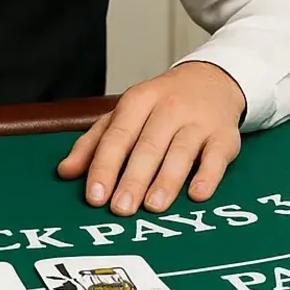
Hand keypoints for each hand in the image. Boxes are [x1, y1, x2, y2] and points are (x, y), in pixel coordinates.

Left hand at [56, 62, 244, 215]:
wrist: (212, 80)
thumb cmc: (162, 105)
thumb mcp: (126, 114)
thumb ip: (94, 143)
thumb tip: (65, 172)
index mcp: (139, 101)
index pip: (118, 135)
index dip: (105, 166)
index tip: (95, 196)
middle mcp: (169, 108)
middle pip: (148, 146)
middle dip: (133, 179)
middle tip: (121, 209)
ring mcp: (199, 121)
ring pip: (181, 152)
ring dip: (167, 181)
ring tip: (153, 207)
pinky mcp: (224, 135)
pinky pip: (217, 157)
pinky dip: (208, 176)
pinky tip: (197, 194)